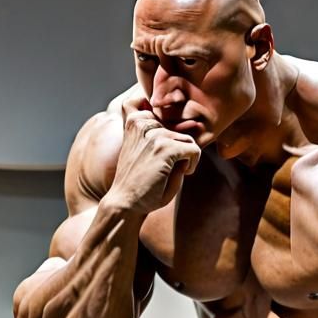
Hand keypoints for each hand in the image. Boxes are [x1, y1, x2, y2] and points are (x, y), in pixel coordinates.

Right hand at [105, 96, 199, 213]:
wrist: (124, 203)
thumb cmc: (135, 181)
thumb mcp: (139, 148)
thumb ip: (157, 133)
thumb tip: (193, 123)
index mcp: (134, 122)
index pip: (162, 114)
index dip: (168, 134)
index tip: (164, 153)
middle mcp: (143, 124)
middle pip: (178, 129)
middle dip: (178, 147)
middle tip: (170, 167)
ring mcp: (154, 136)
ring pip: (187, 139)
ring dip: (185, 156)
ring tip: (174, 170)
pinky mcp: (164, 149)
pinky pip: (193, 149)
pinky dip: (193, 163)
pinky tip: (182, 174)